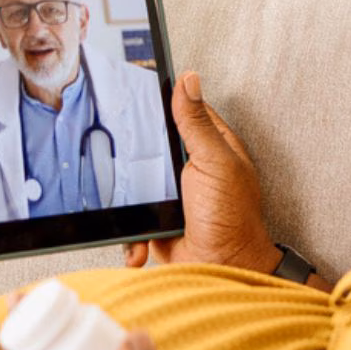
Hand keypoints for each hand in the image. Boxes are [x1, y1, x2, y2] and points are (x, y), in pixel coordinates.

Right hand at [125, 71, 277, 272]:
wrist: (223, 269)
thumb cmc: (232, 218)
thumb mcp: (215, 162)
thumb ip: (197, 124)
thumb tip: (188, 80)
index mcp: (211, 146)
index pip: (183, 111)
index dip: (161, 100)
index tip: (132, 89)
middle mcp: (191, 168)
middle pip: (152, 146)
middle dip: (134, 153)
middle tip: (118, 154)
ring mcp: (172, 196)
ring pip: (136, 183)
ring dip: (128, 198)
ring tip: (132, 207)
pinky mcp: (156, 222)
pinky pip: (132, 220)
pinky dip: (132, 233)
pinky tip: (140, 240)